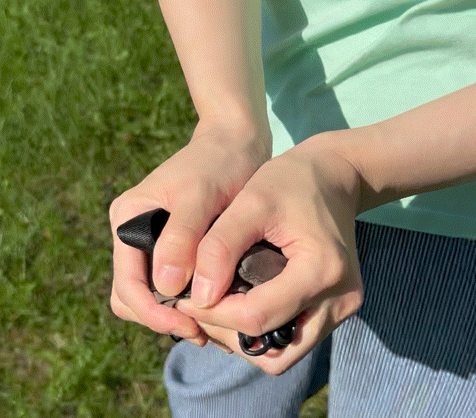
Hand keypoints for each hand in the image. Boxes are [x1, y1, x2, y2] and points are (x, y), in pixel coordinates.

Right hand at [109, 121, 270, 344]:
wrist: (235, 141)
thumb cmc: (218, 162)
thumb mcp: (200, 195)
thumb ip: (182, 236)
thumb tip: (166, 288)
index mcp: (129, 218)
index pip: (128, 284)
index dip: (154, 313)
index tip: (192, 324)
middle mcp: (135, 231)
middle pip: (135, 295)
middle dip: (164, 317)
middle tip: (205, 331)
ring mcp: (153, 239)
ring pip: (154, 293)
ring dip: (177, 312)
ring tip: (214, 324)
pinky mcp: (175, 243)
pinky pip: (173, 282)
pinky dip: (190, 299)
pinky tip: (218, 306)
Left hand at [176, 133, 363, 373]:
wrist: (334, 175)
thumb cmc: (290, 181)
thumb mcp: (251, 202)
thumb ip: (220, 247)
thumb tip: (198, 297)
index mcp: (321, 270)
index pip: (255, 318)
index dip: (212, 314)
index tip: (183, 295)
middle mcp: (341, 299)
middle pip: (273, 351)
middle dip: (228, 332)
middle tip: (199, 303)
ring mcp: (344, 307)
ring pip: (283, 353)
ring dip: (245, 336)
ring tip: (217, 303)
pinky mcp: (338, 307)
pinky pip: (294, 337)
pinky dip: (263, 328)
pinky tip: (240, 300)